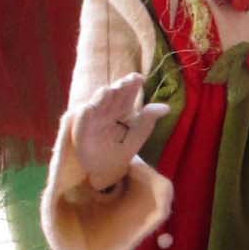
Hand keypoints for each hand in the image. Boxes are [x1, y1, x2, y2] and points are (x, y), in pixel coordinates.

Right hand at [69, 73, 167, 190]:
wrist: (107, 171)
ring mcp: (94, 119)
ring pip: (97, 103)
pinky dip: (85, 115)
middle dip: (119, 87)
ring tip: (109, 91)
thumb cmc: (122, 149)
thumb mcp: (137, 134)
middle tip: (126, 81)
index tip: (140, 78)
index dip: (132, 83)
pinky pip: (82, 122)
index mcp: (121, 108)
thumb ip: (148, 119)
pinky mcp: (82, 131)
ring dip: (102, 97)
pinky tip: (88, 109)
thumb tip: (167, 108)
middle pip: (113, 94)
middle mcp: (107, 109)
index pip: (127, 93)